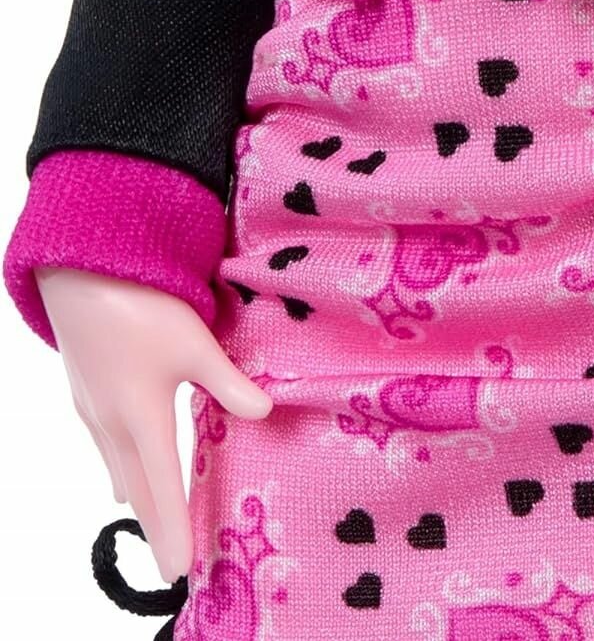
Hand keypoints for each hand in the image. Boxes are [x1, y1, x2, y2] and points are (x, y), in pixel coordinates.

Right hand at [35, 268, 272, 582]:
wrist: (80, 272)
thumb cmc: (140, 305)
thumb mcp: (194, 342)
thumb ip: (228, 381)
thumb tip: (264, 413)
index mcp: (142, 418)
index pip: (162, 488)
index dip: (174, 529)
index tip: (181, 570)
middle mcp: (113, 424)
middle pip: (138, 488)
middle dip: (157, 524)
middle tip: (171, 561)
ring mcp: (94, 408)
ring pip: (118, 467)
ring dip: (138, 497)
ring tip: (155, 521)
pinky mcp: (86, 391)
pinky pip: (106, 445)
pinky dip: (121, 468)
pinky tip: (123, 471)